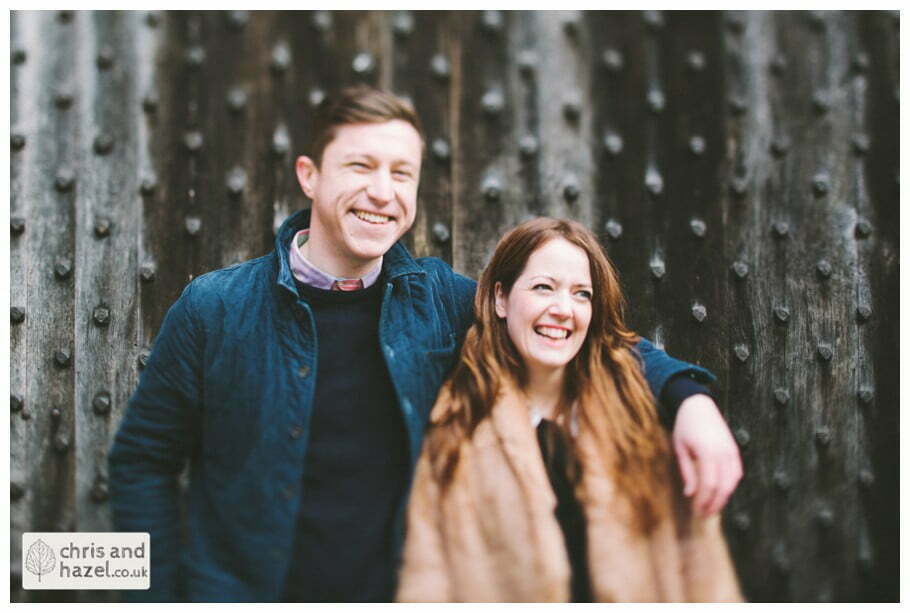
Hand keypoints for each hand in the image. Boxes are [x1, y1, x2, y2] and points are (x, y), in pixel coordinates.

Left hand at [671, 394, 742, 515]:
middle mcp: (723, 453)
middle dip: (714, 504)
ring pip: (732, 482)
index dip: (704, 501)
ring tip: (711, 508)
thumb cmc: (684, 426)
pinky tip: (720, 494)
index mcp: (707, 452)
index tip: (696, 511)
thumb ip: (687, 472)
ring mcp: (732, 451)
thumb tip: (690, 495)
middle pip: (723, 487)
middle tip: (703, 515)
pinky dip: (730, 486)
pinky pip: (737, 473)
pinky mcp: (735, 450)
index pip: (709, 485)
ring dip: (723, 498)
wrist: (698, 405)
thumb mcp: (680, 449)